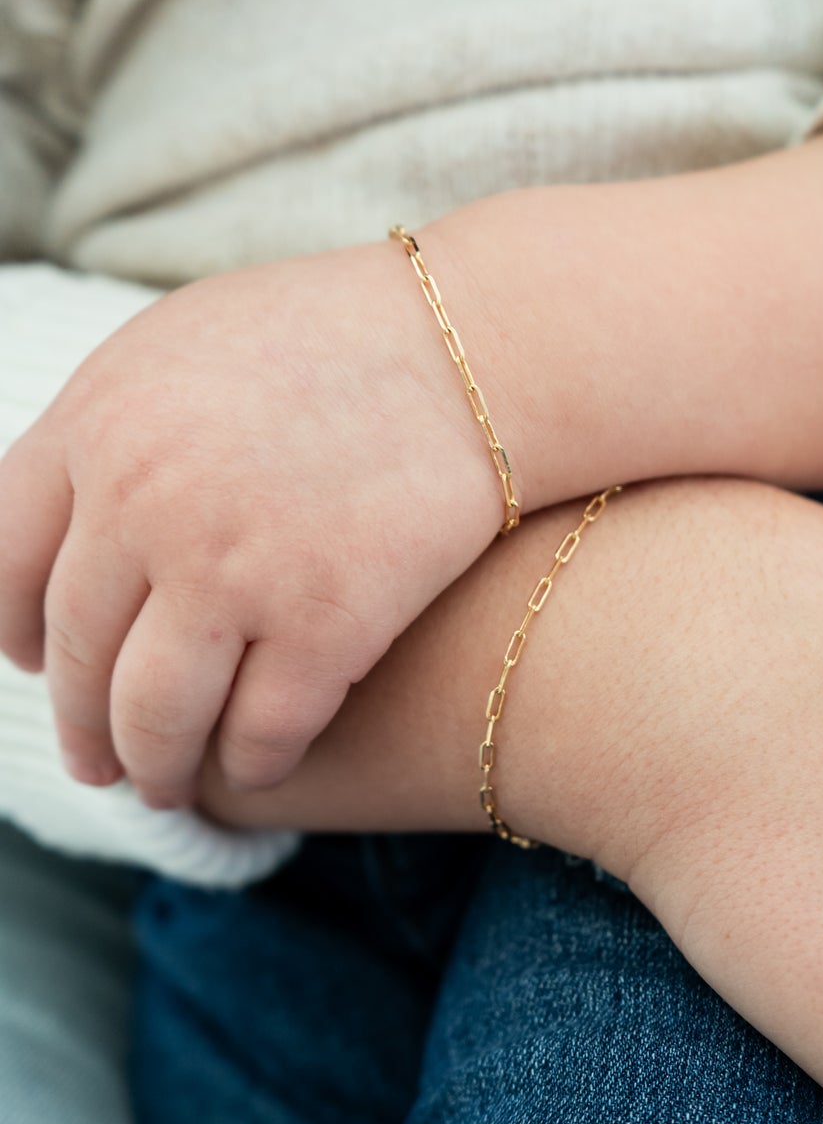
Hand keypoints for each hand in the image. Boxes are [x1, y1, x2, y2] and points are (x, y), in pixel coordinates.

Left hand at [0, 239, 503, 802]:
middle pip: (80, 655)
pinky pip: (263, 733)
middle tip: (98, 761)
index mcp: (98, 427)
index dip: (16, 631)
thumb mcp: (183, 346)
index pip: (7, 563)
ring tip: (166, 785)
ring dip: (156, 767)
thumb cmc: (340, 338)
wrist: (476, 347)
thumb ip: (110, 427)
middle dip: (84, 727)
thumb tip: (67, 521)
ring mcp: (232, 570)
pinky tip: (259, 767)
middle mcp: (143, 504)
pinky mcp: (325, 625)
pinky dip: (253, 764)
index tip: (35, 666)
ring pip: (156, 717)